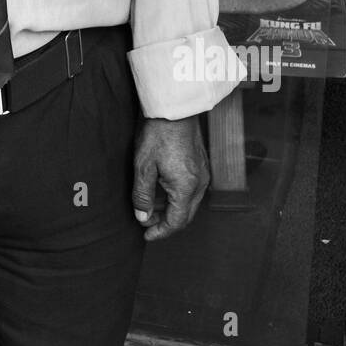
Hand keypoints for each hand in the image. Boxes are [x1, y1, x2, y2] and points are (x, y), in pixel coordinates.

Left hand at [131, 116, 208, 242]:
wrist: (174, 109)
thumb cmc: (158, 135)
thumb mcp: (143, 166)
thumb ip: (142, 195)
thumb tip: (142, 217)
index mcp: (186, 188)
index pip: (176, 222)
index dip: (160, 232)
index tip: (146, 235)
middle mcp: (200, 184)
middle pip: (185, 216)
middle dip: (166, 223)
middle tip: (146, 223)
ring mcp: (203, 175)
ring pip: (189, 204)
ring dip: (171, 210)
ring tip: (150, 207)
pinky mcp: (202, 166)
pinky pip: (192, 191)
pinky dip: (177, 198)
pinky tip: (162, 192)